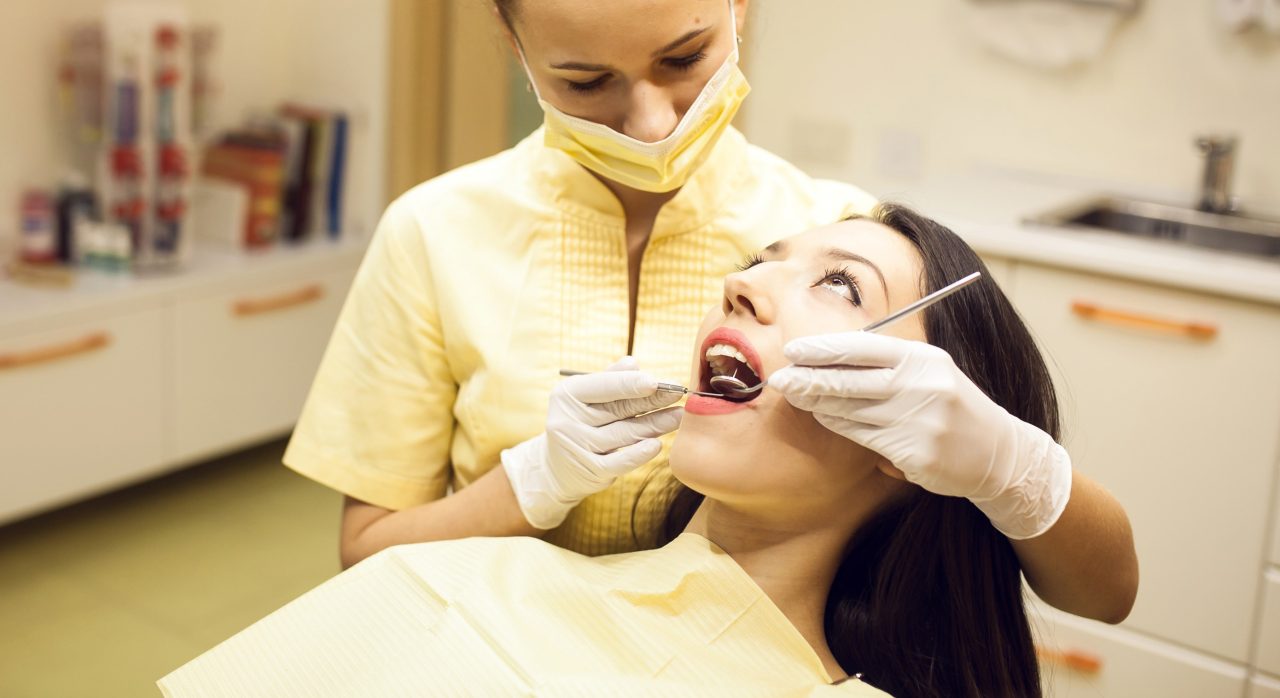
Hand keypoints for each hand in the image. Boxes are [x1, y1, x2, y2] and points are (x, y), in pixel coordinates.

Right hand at [502, 357, 683, 528]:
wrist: (557, 468)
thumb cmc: (580, 423)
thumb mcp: (587, 397)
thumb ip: (610, 379)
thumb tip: (633, 363)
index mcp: (567, 395)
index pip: (604, 386)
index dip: (632, 383)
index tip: (657, 382)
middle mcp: (568, 420)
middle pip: (619, 408)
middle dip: (652, 400)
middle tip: (679, 393)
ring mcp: (577, 447)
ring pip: (624, 433)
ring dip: (655, 424)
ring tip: (678, 416)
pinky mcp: (589, 470)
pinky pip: (619, 462)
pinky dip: (639, 454)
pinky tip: (657, 445)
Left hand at [769, 332, 1070, 539]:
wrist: (997, 453)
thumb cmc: (951, 405)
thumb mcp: (929, 371)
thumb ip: (887, 362)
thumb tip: (830, 354)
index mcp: (922, 359)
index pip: (863, 348)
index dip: (824, 349)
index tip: (794, 351)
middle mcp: (920, 387)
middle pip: (849, 381)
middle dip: (808, 379)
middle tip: (779, 379)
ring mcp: (916, 422)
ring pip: (850, 412)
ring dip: (818, 404)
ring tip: (796, 396)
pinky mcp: (911, 453)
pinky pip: (861, 438)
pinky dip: (839, 426)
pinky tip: (824, 418)